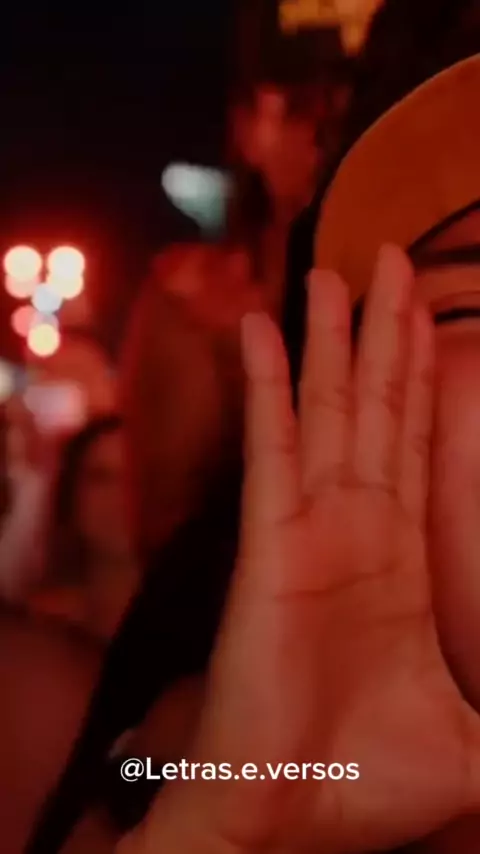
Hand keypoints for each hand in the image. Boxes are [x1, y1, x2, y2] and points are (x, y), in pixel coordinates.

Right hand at [130, 245, 479, 853]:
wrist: (291, 815)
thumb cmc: (366, 782)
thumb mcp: (479, 743)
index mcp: (399, 557)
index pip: (414, 441)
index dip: (419, 376)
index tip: (423, 314)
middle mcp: (355, 527)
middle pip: (374, 406)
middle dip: (384, 333)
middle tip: (387, 260)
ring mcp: (310, 528)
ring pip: (325, 409)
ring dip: (331, 340)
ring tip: (333, 273)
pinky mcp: (271, 542)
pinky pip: (270, 446)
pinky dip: (266, 386)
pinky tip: (263, 329)